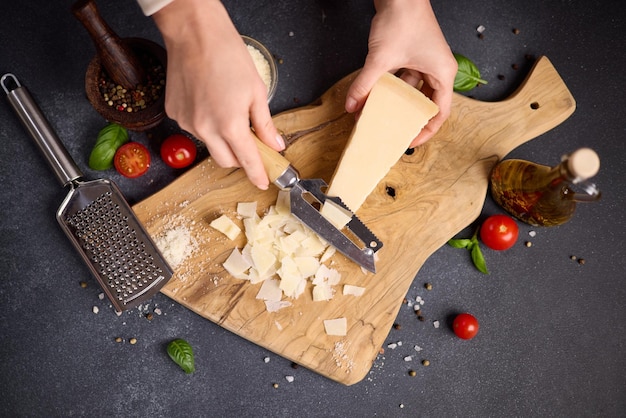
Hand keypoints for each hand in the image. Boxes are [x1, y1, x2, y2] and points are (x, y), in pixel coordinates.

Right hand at [153, 0, 283, 189]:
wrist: (195, 34)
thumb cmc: (228, 56)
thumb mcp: (256, 91)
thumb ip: (265, 124)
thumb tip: (276, 144)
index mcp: (230, 125)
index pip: (247, 161)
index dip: (257, 174)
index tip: (263, 182)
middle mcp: (205, 129)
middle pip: (226, 161)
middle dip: (240, 158)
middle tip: (250, 143)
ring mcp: (187, 123)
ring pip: (209, 144)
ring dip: (221, 138)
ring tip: (227, 110)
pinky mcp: (175, 114)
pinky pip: (194, 129)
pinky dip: (205, 124)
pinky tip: (209, 102)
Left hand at [345, 0, 456, 146]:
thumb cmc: (403, 19)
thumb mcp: (381, 59)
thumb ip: (364, 85)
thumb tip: (352, 105)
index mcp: (443, 74)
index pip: (440, 113)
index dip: (426, 131)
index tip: (409, 142)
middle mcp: (438, 69)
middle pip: (427, 103)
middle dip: (409, 118)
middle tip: (395, 131)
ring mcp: (427, 60)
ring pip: (414, 90)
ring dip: (398, 102)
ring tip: (382, 114)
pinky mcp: (414, 53)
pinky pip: (406, 77)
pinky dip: (392, 86)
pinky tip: (376, 94)